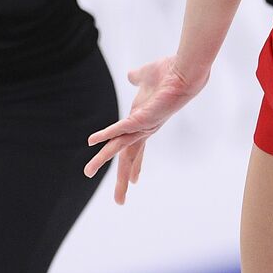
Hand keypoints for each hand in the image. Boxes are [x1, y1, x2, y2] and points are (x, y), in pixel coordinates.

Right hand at [84, 56, 205, 203]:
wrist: (184, 70)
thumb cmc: (170, 73)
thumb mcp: (146, 78)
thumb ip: (137, 79)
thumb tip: (130, 75)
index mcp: (143, 121)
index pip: (137, 147)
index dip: (135, 164)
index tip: (134, 181)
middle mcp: (144, 127)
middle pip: (129, 158)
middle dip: (123, 179)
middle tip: (119, 202)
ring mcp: (143, 125)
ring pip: (119, 147)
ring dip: (103, 159)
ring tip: (88, 171)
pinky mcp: (142, 117)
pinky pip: (119, 128)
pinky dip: (106, 135)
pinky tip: (92, 141)